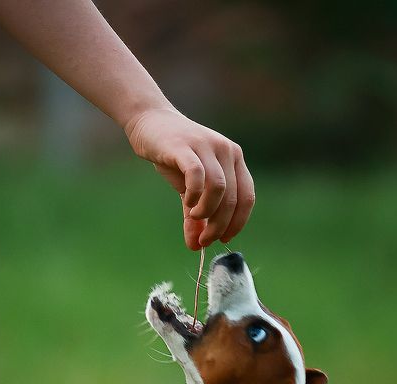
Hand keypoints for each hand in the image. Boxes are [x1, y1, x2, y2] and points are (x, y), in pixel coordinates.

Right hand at [124, 107, 254, 250]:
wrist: (149, 122)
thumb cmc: (174, 157)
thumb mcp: (189, 190)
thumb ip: (194, 217)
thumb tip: (195, 247)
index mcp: (235, 160)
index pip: (247, 198)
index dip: (238, 223)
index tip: (224, 238)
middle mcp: (227, 151)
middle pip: (232, 199)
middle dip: (219, 225)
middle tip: (205, 239)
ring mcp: (207, 146)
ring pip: (219, 189)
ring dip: (208, 212)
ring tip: (195, 217)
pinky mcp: (186, 147)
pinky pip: (198, 176)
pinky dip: (195, 195)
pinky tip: (187, 202)